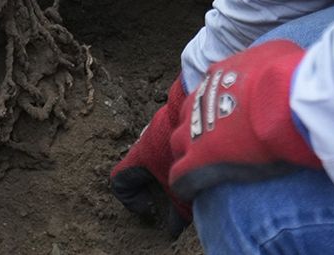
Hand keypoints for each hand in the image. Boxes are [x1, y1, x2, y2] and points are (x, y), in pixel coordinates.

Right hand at [109, 77, 192, 236]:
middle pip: (144, 162)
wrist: (212, 106)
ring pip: (165, 145)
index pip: (120, 179)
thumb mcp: (184, 188)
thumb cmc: (191, 150)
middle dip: (157, 180)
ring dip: (175, 160)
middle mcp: (150, 136)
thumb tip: (173, 227)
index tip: (148, 207)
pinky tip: (207, 153)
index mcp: (142, 155)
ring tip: (194, 172)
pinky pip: (183, 130)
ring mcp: (167, 120)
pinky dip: (190, 144)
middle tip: (174, 192)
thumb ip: (177, 211)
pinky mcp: (187, 110)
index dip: (129, 198)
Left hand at [168, 40, 321, 200]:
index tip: (228, 112)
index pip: (208, 88)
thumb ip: (269, 59)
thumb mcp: (280, 52)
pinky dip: (185, 182)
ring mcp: (196, 129)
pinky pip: (180, 175)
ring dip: (188, 151)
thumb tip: (276, 62)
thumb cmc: (288, 76)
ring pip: (179, 142)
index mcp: (219, 74)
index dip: (217, 102)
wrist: (286, 100)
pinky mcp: (198, 160)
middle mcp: (202, 98)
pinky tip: (193, 190)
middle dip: (196, 124)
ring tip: (201, 164)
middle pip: (187, 113)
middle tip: (213, 137)